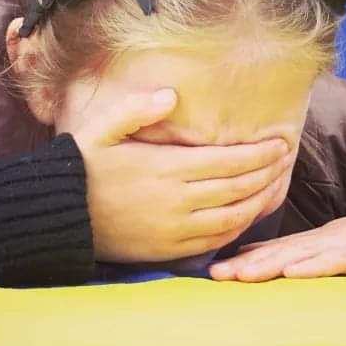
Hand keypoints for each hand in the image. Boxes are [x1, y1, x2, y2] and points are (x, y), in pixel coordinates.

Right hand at [72, 89, 294, 262]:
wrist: (59, 216)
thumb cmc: (81, 167)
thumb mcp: (101, 128)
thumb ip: (136, 108)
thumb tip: (172, 95)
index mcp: (166, 168)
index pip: (228, 161)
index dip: (260, 154)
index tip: (280, 144)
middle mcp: (177, 201)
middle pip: (238, 188)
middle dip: (268, 174)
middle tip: (286, 161)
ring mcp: (175, 229)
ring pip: (233, 218)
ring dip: (260, 202)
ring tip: (276, 186)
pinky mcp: (169, 250)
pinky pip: (215, 242)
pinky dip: (238, 229)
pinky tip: (248, 216)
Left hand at [209, 198, 345, 281]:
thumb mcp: (339, 248)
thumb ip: (308, 255)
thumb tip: (270, 264)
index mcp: (314, 242)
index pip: (271, 250)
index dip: (240, 259)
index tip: (208, 270)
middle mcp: (321, 241)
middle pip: (276, 253)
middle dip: (243, 265)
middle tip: (211, 275)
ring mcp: (341, 246)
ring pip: (298, 256)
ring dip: (267, 265)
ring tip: (239, 274)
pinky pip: (335, 261)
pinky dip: (312, 266)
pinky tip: (292, 272)